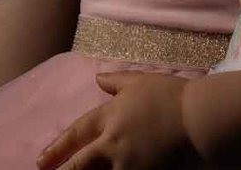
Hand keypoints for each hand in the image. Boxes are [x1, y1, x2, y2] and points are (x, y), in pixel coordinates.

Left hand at [36, 71, 198, 169]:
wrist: (200, 119)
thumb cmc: (172, 96)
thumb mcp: (141, 81)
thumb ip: (117, 81)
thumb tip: (98, 79)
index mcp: (110, 117)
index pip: (77, 134)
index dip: (57, 149)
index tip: (40, 161)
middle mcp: (113, 144)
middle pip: (80, 164)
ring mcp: (128, 165)